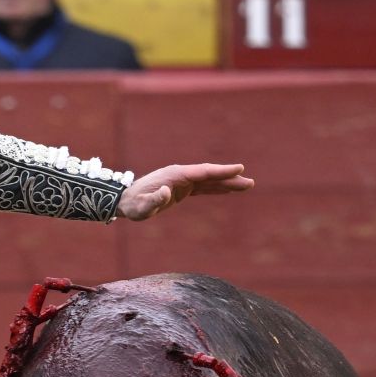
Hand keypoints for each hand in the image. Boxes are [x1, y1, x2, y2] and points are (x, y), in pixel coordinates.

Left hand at [118, 162, 253, 221]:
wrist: (125, 201)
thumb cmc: (134, 206)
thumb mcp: (142, 207)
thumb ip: (154, 200)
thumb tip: (166, 192)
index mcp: (176, 176)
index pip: (203, 172)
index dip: (221, 171)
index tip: (239, 169)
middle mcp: (181, 175)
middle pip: (210, 175)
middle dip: (230, 178)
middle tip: (250, 183)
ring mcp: (182, 181)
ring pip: (209, 181)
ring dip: (227, 183)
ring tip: (246, 186)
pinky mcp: (182, 189)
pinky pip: (203, 188)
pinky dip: (216, 188)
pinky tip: (228, 190)